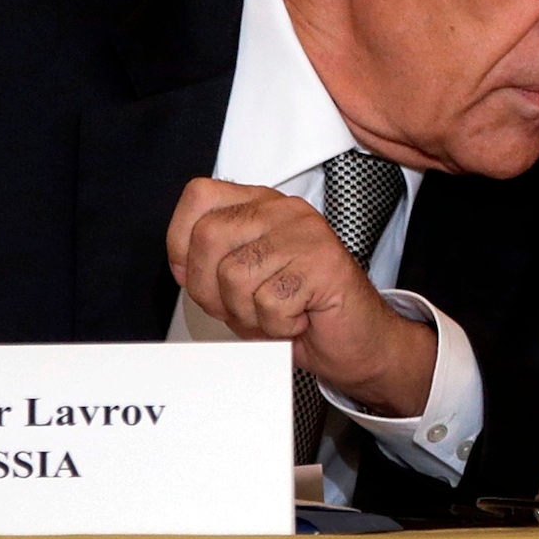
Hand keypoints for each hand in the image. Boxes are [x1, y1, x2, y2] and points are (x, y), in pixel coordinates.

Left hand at [166, 178, 435, 416]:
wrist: (357, 342)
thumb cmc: (301, 313)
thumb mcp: (241, 285)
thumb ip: (211, 265)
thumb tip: (182, 265)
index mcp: (261, 206)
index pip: (199, 196)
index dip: (181, 243)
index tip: (200, 276)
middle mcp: (284, 210)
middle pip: (208, 237)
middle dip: (212, 291)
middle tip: (245, 307)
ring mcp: (306, 233)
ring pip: (234, 275)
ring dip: (249, 314)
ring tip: (277, 313)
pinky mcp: (324, 263)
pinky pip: (268, 302)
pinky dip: (278, 326)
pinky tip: (299, 318)